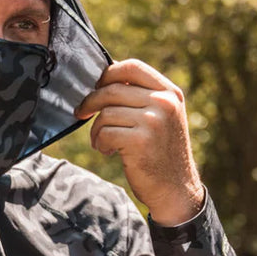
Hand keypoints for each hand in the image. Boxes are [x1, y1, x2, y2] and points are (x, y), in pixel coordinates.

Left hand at [75, 59, 203, 225]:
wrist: (175, 188)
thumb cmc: (160, 151)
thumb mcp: (161, 117)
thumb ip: (141, 97)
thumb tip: (103, 79)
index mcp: (170, 93)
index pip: (132, 67)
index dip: (107, 74)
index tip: (95, 87)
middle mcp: (165, 103)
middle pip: (112, 89)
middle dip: (90, 102)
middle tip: (80, 112)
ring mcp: (154, 121)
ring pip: (105, 113)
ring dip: (96, 129)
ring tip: (101, 141)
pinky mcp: (140, 140)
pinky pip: (104, 132)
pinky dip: (99, 143)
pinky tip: (108, 151)